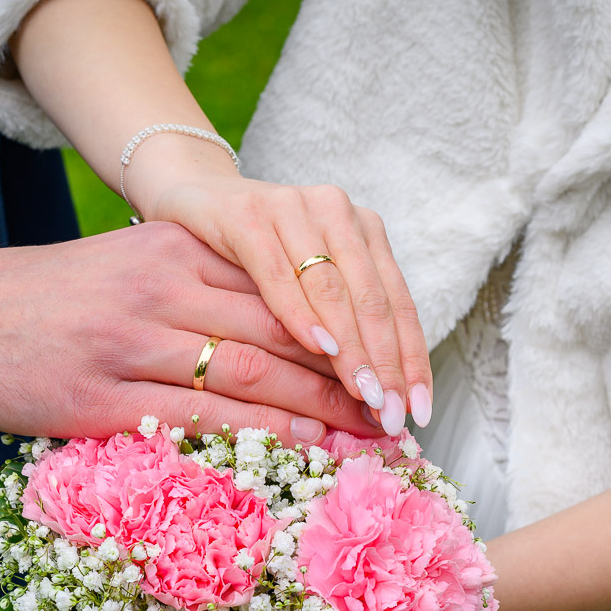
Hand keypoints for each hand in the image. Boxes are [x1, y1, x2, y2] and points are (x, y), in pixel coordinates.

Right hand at [0, 222, 380, 446]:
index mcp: (173, 247)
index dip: (344, 326)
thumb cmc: (56, 303)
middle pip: (279, 328)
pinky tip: (309, 452)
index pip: (280, 284)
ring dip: (324, 409)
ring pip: (253, 373)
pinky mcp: (105, 398)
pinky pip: (203, 417)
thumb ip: (202, 286)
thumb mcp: (132, 268)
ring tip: (374, 437)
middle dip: (350, 372)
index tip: (388, 359)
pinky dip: (265, 435)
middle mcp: (161, 286)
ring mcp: (132, 342)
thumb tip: (285, 332)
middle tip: (399, 406)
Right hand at [125, 136, 432, 435]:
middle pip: (373, 299)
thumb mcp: (304, 284)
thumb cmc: (249, 256)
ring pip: (334, 288)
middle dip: (386, 363)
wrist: (190, 197)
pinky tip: (319, 348)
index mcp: (361, 230)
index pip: (397, 303)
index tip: (420, 410)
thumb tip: (372, 400)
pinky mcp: (246, 215)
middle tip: (391, 414)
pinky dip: (300, 312)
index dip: (412, 359)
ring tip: (365, 394)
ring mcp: (293, 208)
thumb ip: (338, 324)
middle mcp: (336, 212)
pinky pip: (278, 273)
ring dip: (352, 347)